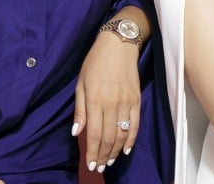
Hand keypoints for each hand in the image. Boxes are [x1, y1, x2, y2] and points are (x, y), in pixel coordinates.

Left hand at [73, 30, 141, 173]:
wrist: (119, 45)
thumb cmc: (95, 62)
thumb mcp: (81, 83)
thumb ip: (80, 109)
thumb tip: (77, 133)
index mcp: (95, 100)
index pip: (95, 134)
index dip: (92, 152)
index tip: (90, 165)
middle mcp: (112, 104)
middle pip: (109, 137)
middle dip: (103, 155)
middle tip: (98, 167)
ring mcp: (126, 103)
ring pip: (122, 134)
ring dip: (115, 151)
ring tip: (109, 161)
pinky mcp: (136, 100)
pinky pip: (135, 124)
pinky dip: (131, 139)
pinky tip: (126, 149)